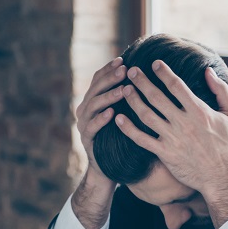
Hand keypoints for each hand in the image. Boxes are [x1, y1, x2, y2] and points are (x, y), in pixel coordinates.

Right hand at [71, 57, 125, 228]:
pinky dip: (101, 119)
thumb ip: (126, 97)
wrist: (108, 169)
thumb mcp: (123, 115)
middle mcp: (85, 110)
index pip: (98, 79)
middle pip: (95, 88)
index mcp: (93, 101)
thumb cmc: (120, 139)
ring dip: (108, 95)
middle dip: (110, 78)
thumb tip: (143, 75)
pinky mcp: (87, 141)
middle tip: (124, 69)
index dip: (109, 69)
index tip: (123, 59)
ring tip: (122, 89)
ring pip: (93, 105)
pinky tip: (112, 113)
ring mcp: (83, 125)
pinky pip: (92, 127)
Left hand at [115, 61, 227, 227]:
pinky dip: (129, 129)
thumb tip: (208, 70)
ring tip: (124, 89)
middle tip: (131, 70)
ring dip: (133, 100)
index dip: (164, 72)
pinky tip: (119, 119)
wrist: (221, 176)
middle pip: (157, 97)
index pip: (177, 86)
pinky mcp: (164, 153)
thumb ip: (221, 90)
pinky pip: (142, 139)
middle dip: (142, 81)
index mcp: (199, 111)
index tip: (154, 63)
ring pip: (146, 115)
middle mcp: (183, 122)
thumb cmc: (227, 145)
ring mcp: (172, 138)